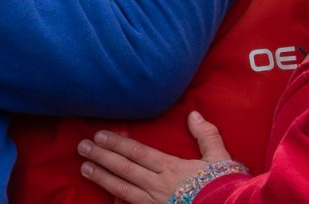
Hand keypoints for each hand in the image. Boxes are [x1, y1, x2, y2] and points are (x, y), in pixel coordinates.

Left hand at [79, 111, 234, 203]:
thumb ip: (206, 135)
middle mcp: (159, 185)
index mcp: (172, 168)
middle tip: (82, 147)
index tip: (99, 135)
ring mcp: (156, 203)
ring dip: (102, 178)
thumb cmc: (226, 186)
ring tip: (84, 168)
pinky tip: (106, 198)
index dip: (117, 143)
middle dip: (101, 157)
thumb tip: (194, 114)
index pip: (138, 153)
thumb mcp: (220, 157)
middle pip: (124, 168)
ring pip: (123, 189)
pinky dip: (118, 202)